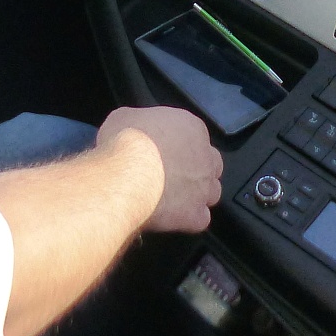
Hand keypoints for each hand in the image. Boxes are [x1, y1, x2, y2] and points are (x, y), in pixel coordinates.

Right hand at [98, 107, 221, 232]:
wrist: (127, 174)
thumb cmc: (127, 140)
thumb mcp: (124, 116)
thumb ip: (138, 121)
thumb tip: (134, 129)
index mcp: (192, 128)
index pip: (196, 136)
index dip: (180, 147)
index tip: (164, 152)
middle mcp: (205, 157)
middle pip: (211, 164)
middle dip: (197, 170)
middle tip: (173, 174)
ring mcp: (204, 187)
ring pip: (211, 192)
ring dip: (197, 195)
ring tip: (174, 198)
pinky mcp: (195, 214)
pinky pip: (200, 219)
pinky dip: (189, 219)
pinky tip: (172, 217)